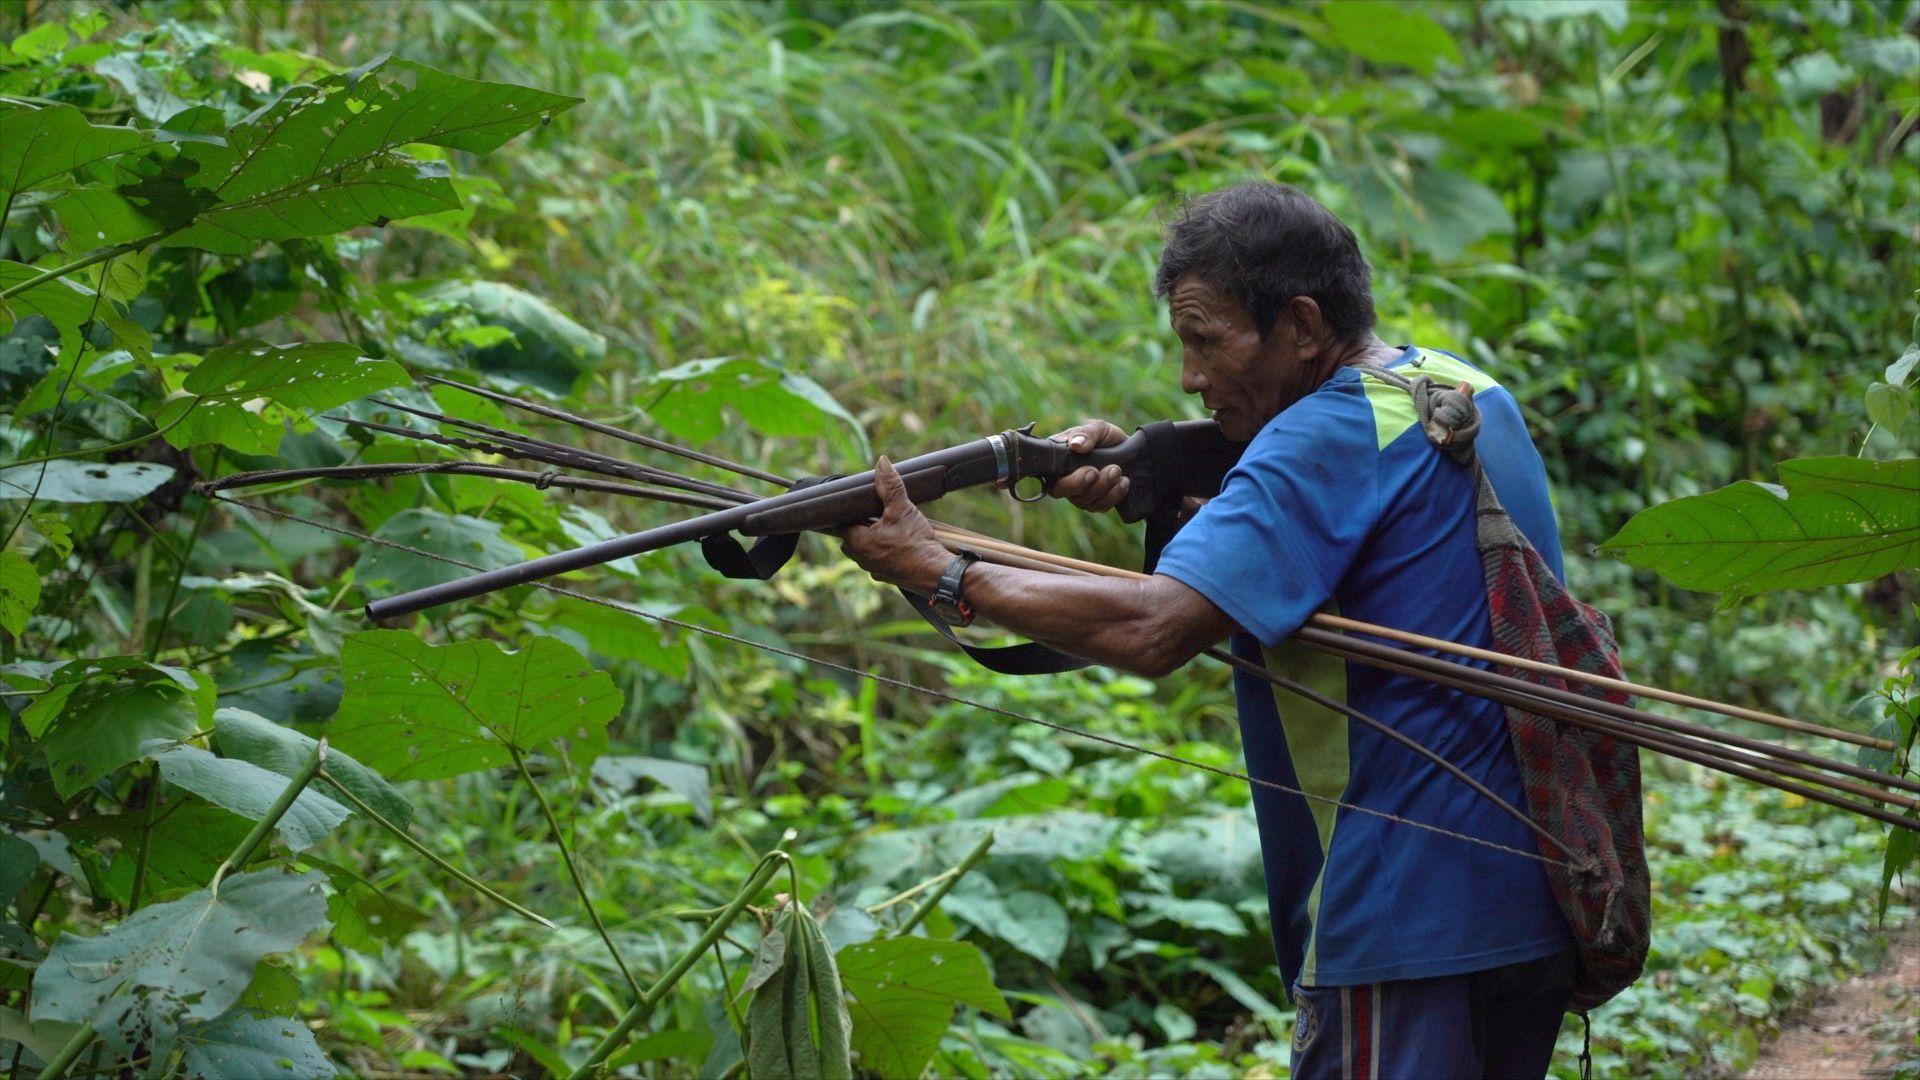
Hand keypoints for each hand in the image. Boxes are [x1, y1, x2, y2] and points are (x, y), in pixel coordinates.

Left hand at [838, 455, 950, 592]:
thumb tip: (882, 462)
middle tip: (874, 513)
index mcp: (858, 542)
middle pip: (852, 537)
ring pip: (865, 550)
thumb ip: (890, 486)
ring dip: (873, 540)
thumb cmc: (916, 543)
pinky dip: (885, 552)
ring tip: (887, 527)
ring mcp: (874, 571)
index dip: (849, 512)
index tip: (858, 504)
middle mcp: (861, 559)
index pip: (842, 523)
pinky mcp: (888, 577)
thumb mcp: (902, 509)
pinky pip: (879, 561)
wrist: (937, 573)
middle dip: (860, 525)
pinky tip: (899, 545)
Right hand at [1045, 418, 1129, 512]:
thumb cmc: (1107, 437)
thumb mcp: (1099, 428)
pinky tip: (1123, 481)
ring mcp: (1078, 493)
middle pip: (1059, 491)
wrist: (1130, 451)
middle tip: (1095, 471)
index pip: (1046, 472)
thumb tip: (1075, 445)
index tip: (1085, 468)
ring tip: (1116, 469)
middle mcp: (1063, 478)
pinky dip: (1113, 495)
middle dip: (1078, 484)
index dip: (1060, 476)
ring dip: (1101, 487)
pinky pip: (1099, 507)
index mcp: (1057, 458)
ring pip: (1081, 501)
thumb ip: (1087, 433)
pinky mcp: (1094, 502)